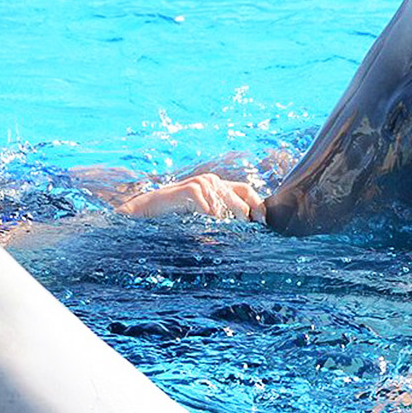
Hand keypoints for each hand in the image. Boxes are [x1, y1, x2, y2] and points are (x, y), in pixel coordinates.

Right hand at [116, 173, 264, 221]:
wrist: (148, 211)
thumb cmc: (176, 216)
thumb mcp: (204, 216)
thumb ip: (223, 217)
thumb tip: (247, 230)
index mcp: (218, 186)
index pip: (246, 190)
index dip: (258, 204)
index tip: (263, 221)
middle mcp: (212, 181)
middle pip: (239, 197)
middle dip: (245, 215)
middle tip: (248, 229)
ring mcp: (200, 183)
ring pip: (224, 204)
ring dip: (226, 220)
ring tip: (224, 231)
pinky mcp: (189, 189)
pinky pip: (207, 207)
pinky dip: (210, 218)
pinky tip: (207, 226)